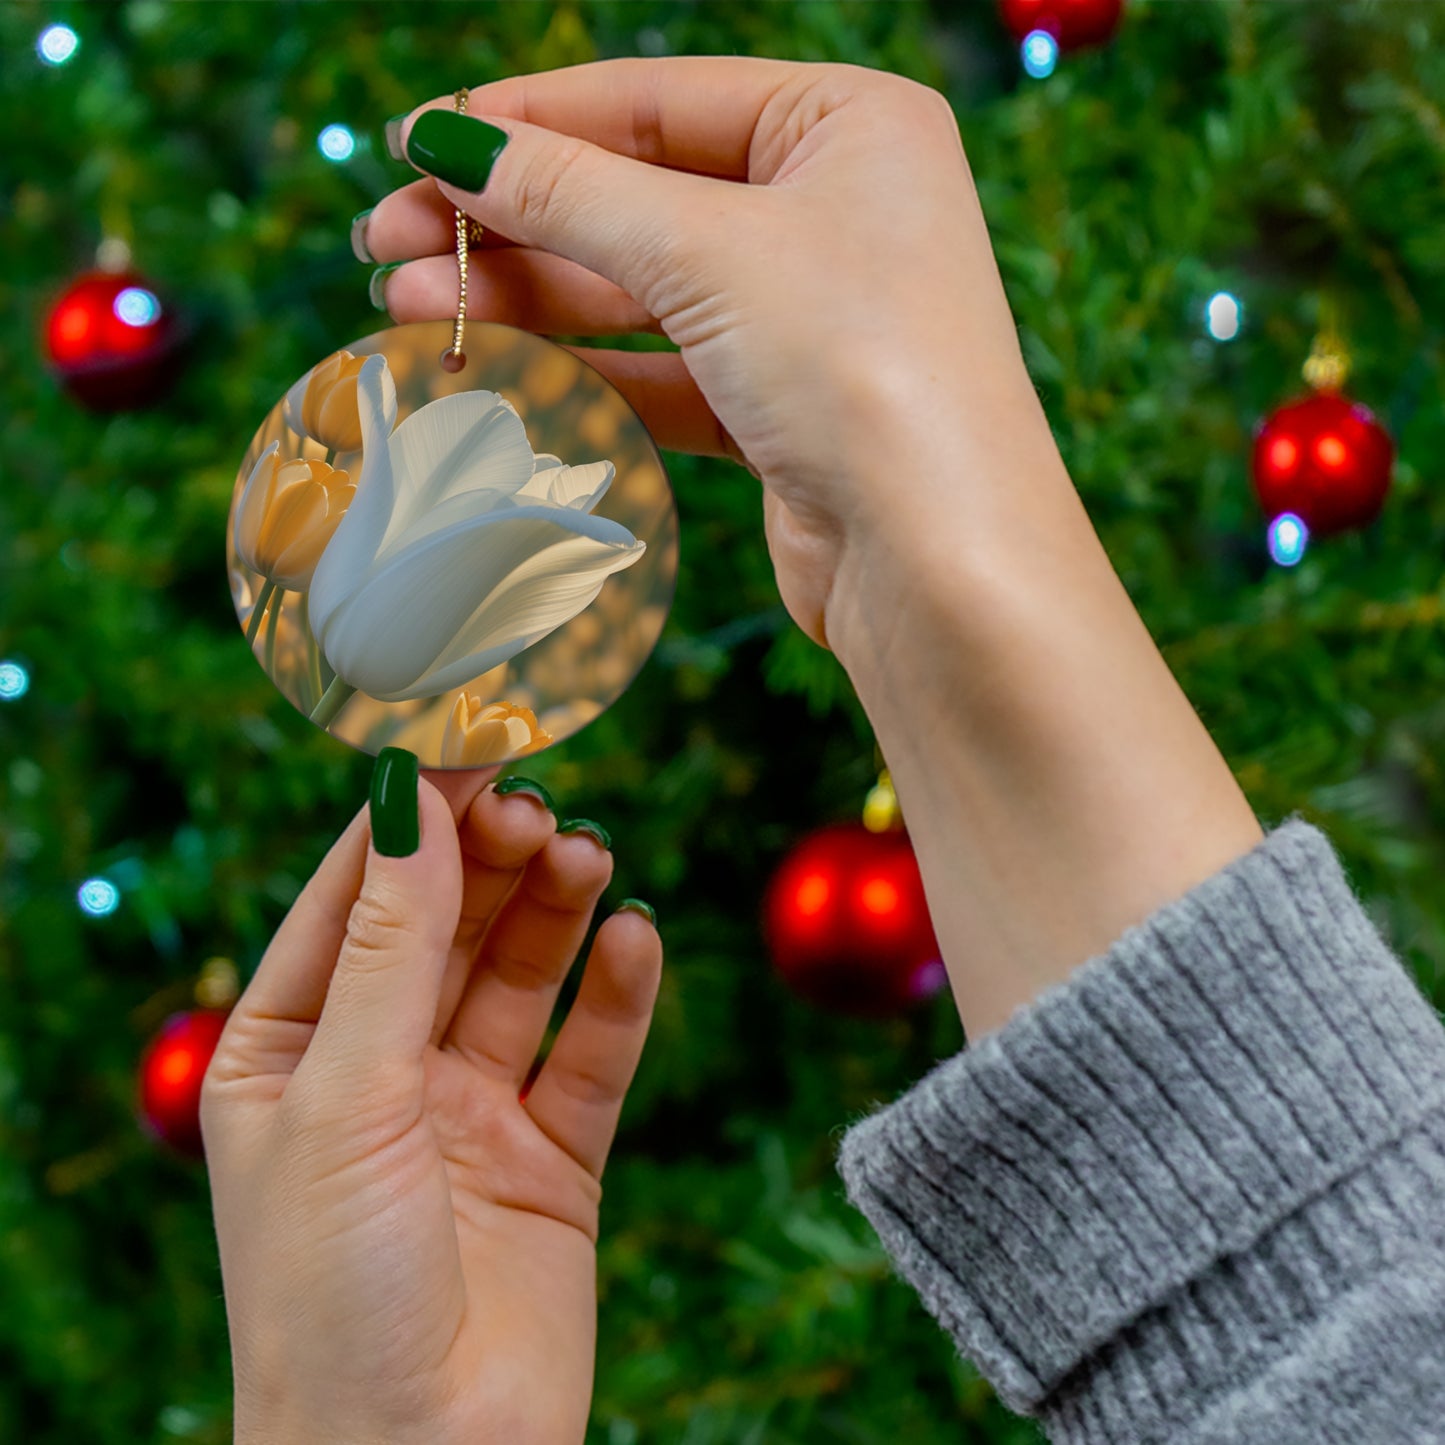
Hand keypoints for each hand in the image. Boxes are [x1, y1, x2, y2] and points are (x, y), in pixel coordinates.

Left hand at [201, 765, 661, 1444]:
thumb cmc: (331, 1295)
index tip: (469, 745)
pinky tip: (635, 941)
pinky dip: (617, 995)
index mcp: (290, 1052)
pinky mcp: (552, 1159)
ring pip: (521, 977)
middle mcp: (380, 1072)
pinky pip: (591, 1055)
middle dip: (490, 862)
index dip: (410, 821)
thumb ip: (390, 946)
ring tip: (588, 858)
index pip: (353, 900)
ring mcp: (469, 1113)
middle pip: (447, 927)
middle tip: (539, 808)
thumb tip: (411, 802)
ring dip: (555, 911)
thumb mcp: (346, 1096)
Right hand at [362, 60, 1262, 1040]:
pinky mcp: (782, 409)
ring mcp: (809, 316)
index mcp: (848, 126)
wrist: (940, 563)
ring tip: (408, 307)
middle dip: (509, 223)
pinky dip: (579, 370)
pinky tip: (490, 369)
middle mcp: (835, 211)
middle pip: (636, 198)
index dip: (527, 122)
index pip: (655, 99)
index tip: (417, 146)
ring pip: (639, 292)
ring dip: (525, 299)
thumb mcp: (706, 253)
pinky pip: (660, 371)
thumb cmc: (862, 370)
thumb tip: (447, 142)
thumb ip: (569, 193)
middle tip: (386, 244)